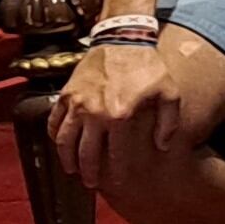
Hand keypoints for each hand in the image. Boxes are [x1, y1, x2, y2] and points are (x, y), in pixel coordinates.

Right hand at [49, 41, 177, 196]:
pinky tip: (60, 146)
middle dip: (89, 172)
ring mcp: (76, 104)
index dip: (116, 171)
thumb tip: (161, 146)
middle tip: (92, 183)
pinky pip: (54, 122)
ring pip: (64, 141)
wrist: (122, 40)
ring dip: (67, 159)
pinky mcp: (66, 95)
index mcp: (121, 115)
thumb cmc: (149, 67)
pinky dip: (55, 137)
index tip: (118, 183)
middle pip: (86, 153)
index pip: (115, 153)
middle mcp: (94, 113)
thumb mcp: (169, 92)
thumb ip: (168, 122)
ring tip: (73, 171)